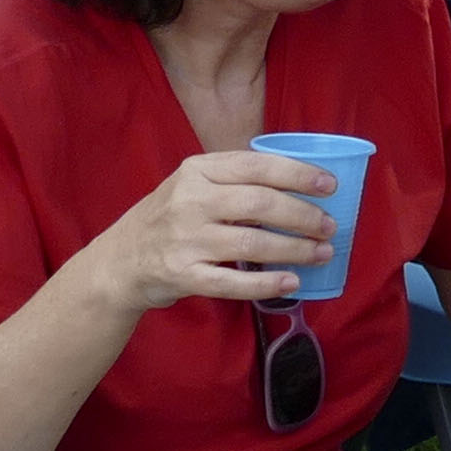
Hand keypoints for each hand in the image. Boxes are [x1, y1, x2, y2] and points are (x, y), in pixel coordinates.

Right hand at [96, 146, 337, 314]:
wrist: (120, 260)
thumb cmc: (170, 217)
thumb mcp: (193, 184)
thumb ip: (235, 178)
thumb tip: (301, 180)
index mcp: (197, 171)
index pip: (256, 166)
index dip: (297, 174)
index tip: (329, 186)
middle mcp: (190, 201)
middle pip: (259, 204)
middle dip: (303, 215)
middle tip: (330, 226)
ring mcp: (184, 240)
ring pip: (251, 244)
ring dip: (294, 250)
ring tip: (322, 253)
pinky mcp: (182, 275)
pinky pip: (231, 282)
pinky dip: (265, 284)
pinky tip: (291, 283)